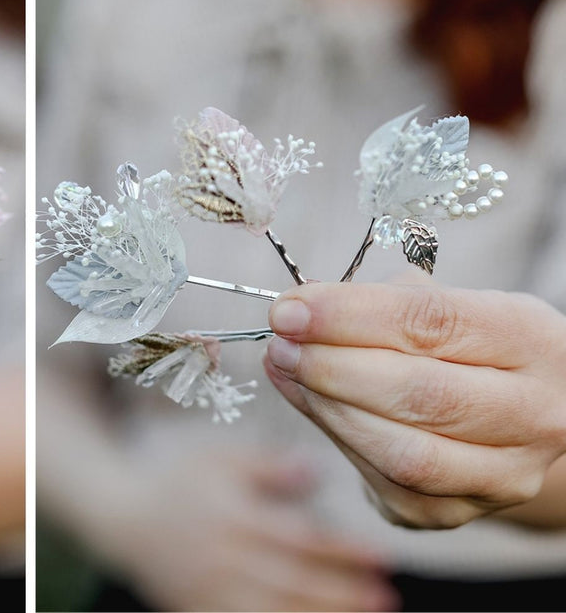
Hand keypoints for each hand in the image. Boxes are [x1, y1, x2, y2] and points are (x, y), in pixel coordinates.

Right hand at [99, 452, 397, 611]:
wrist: (123, 519)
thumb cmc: (179, 481)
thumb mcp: (218, 458)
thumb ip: (266, 465)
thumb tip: (316, 469)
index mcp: (232, 518)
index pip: (299, 539)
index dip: (342, 550)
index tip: (381, 556)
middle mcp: (223, 559)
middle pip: (293, 581)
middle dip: (343, 592)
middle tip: (385, 595)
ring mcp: (210, 592)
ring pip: (275, 611)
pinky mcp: (201, 611)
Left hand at [265, 280, 565, 528]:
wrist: (506, 416)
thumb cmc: (463, 346)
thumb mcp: (446, 304)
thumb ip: (380, 303)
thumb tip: (300, 311)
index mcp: (532, 340)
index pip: (434, 322)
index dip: (349, 315)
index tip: (290, 309)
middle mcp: (534, 414)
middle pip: (421, 394)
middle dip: (332, 365)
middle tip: (281, 340)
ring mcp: (502, 475)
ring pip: (402, 452)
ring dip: (327, 405)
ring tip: (285, 366)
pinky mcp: (455, 512)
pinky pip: (383, 481)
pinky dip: (333, 436)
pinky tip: (305, 399)